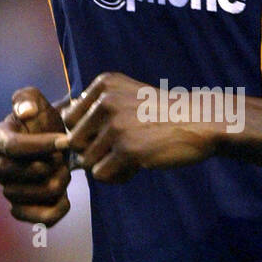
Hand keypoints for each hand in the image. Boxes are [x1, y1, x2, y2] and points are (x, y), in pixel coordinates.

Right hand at [0, 87, 70, 224]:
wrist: (55, 142)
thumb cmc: (43, 120)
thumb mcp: (36, 100)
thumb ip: (27, 98)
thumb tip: (25, 112)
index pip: (14, 147)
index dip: (42, 146)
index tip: (66, 140)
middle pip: (26, 173)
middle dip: (52, 164)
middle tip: (64, 156)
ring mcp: (7, 190)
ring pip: (36, 195)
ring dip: (58, 183)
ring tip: (64, 170)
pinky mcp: (22, 210)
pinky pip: (38, 219)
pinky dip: (56, 211)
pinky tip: (66, 199)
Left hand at [55, 72, 216, 182]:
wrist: (200, 122)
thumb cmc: (162, 113)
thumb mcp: (127, 96)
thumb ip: (95, 109)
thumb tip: (61, 134)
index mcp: (103, 85)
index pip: (70, 120)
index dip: (87, 134)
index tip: (113, 134)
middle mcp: (106, 101)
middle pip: (75, 142)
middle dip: (94, 152)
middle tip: (122, 150)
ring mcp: (116, 126)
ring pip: (87, 161)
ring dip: (108, 166)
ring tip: (133, 158)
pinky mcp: (128, 150)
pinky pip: (102, 175)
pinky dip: (117, 177)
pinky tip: (137, 167)